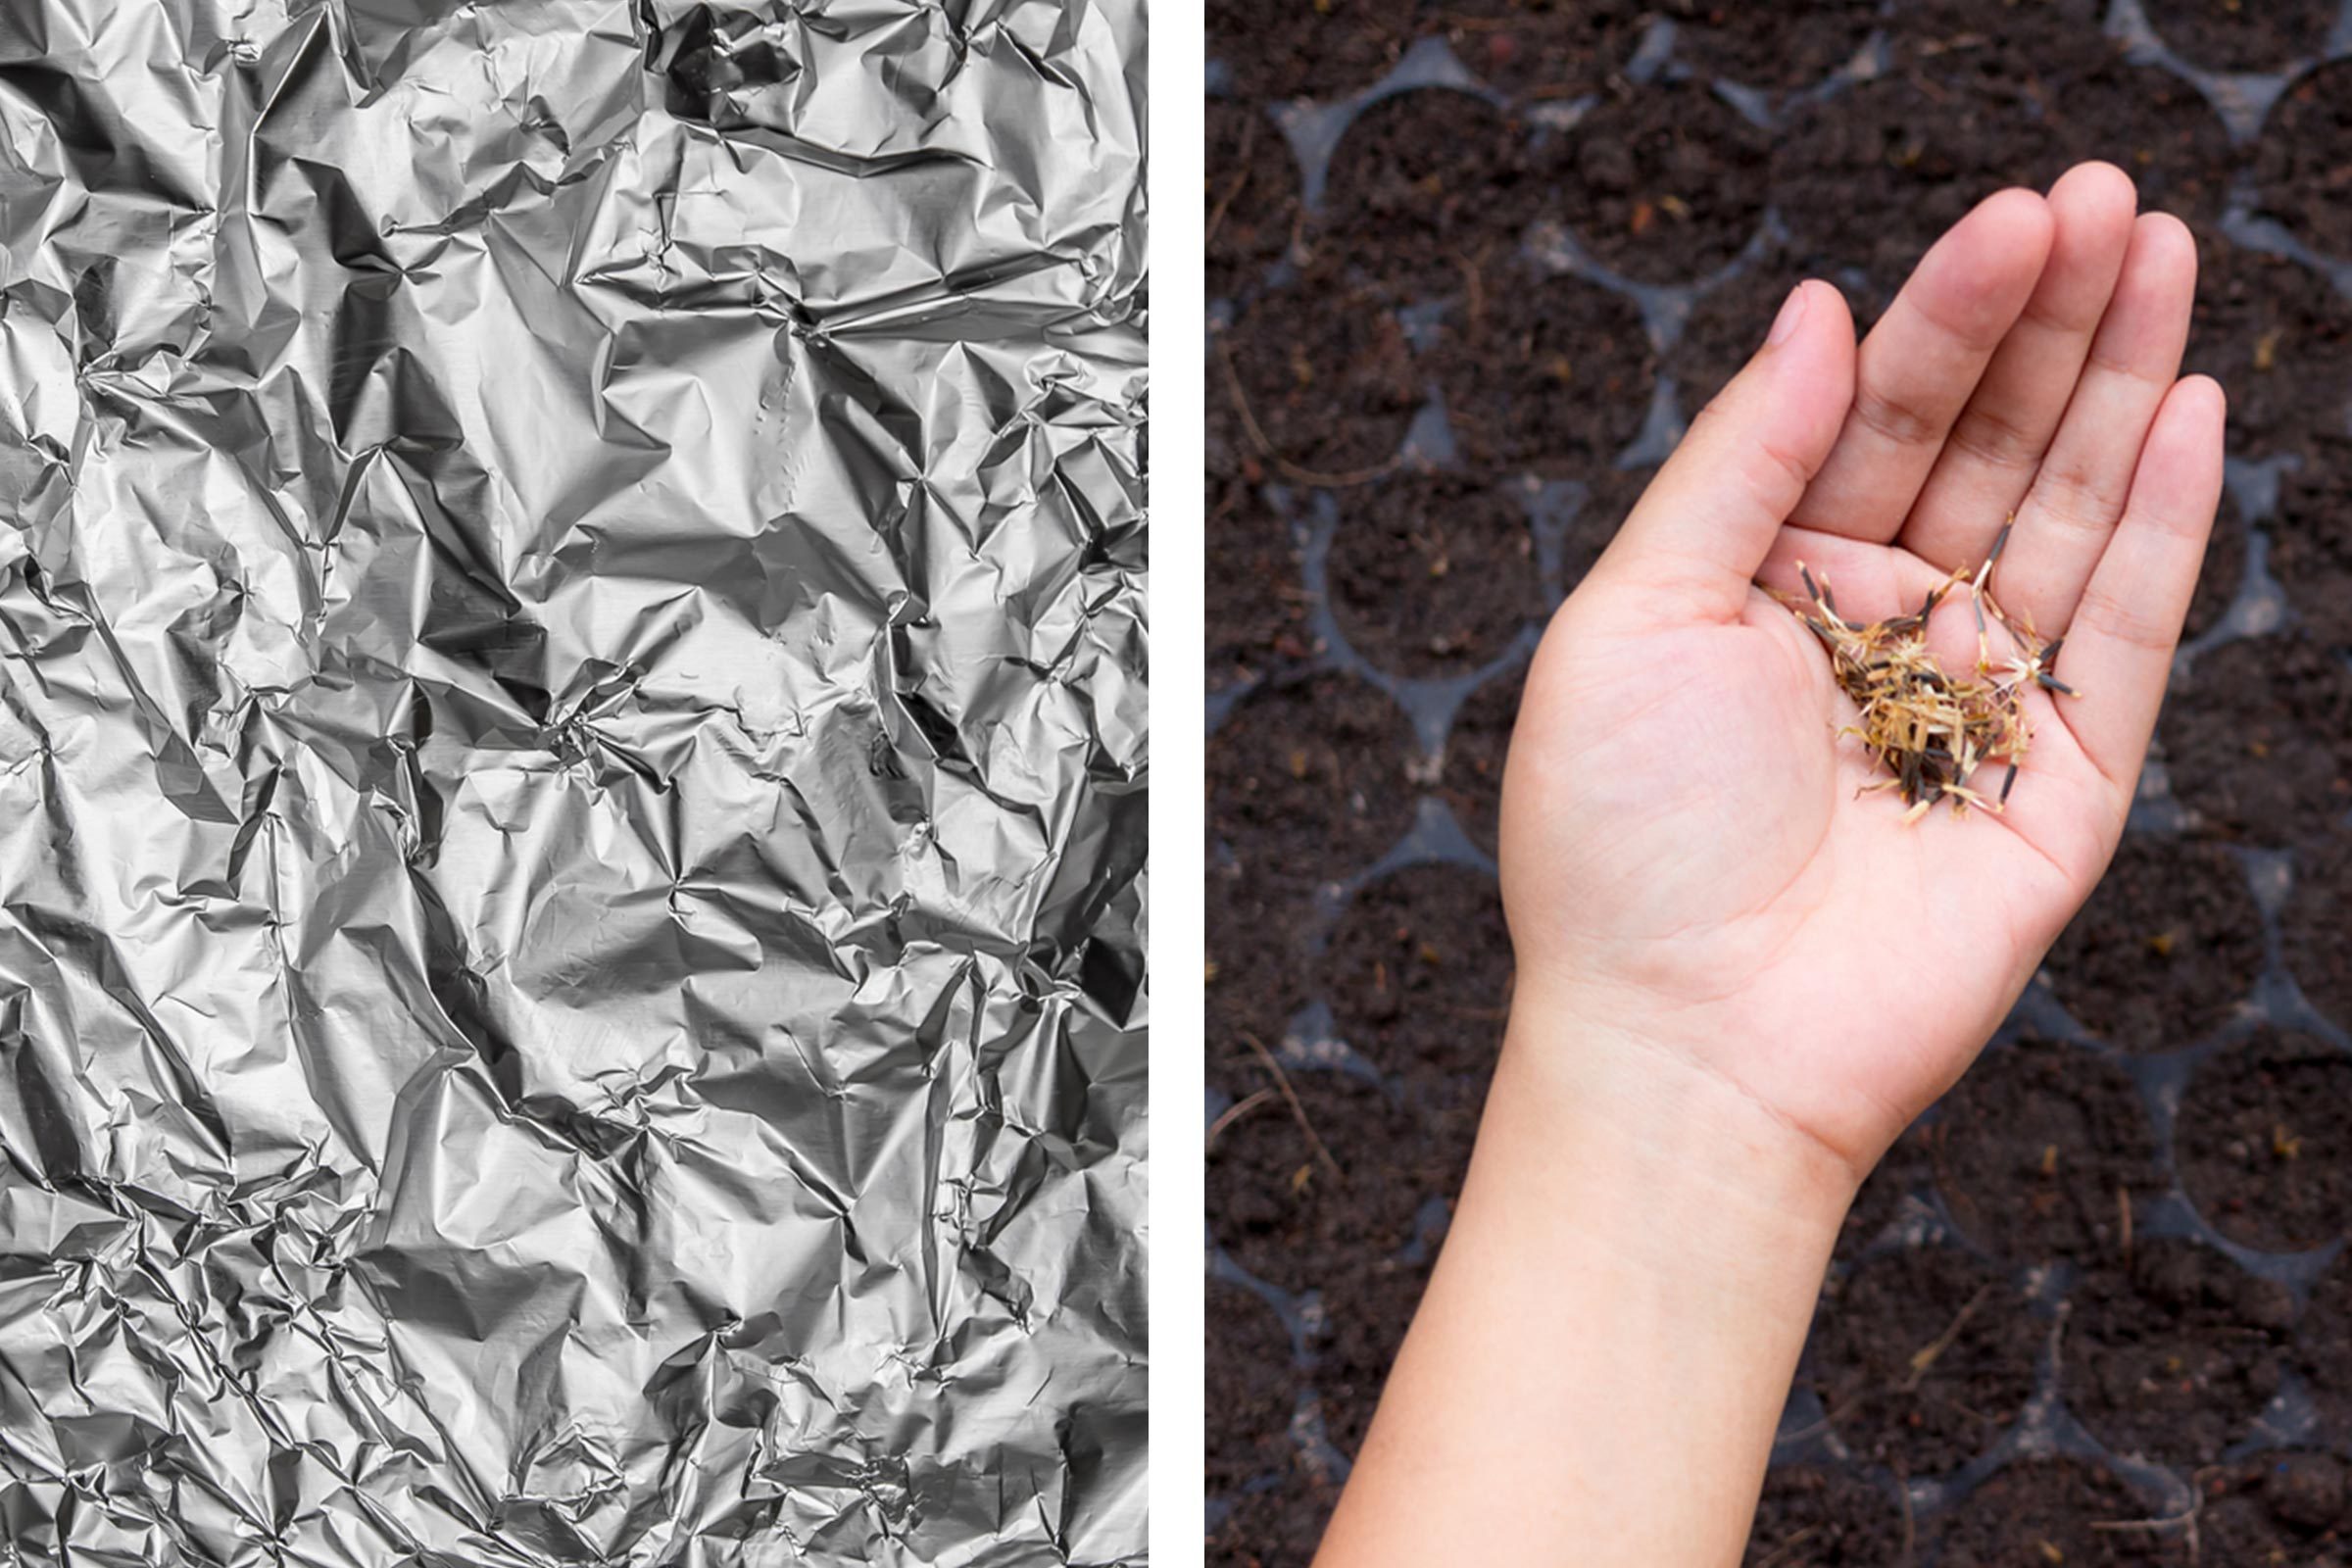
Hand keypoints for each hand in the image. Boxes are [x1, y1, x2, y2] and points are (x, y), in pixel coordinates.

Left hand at [1501, 163, 2224, 1180]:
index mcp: (1766, 585)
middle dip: (2047, 321)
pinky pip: (2121, 637)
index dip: (1945, 315)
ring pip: (2063, 513)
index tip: (2016, 213)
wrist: (1684, 1040)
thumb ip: (1734, 466)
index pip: (1873, 418)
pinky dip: (2160, 526)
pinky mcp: (2059, 786)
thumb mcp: (1635, 617)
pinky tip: (2187, 409)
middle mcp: (1876, 629)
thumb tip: (1818, 311)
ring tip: (2165, 252)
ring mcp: (1975, 702)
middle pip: (1982, 444)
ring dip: (2116, 384)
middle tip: (2112, 196)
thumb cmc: (1621, 840)